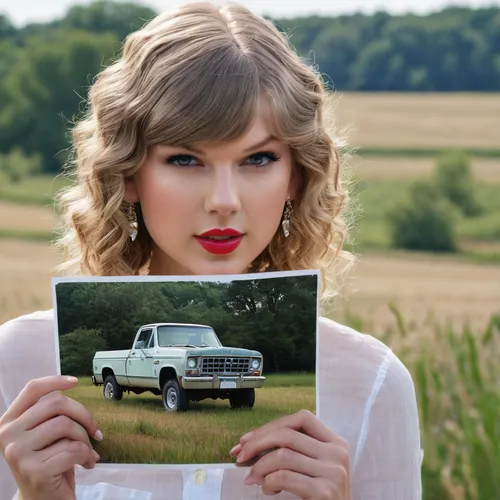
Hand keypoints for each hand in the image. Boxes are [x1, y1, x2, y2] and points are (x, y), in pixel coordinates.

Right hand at [0, 376, 101, 499]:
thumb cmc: (48, 462)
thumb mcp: (43, 434)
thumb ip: (48, 412)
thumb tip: (70, 384)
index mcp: (8, 422)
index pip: (32, 389)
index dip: (55, 381)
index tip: (74, 382)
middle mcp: (8, 436)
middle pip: (57, 403)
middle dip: (83, 415)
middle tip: (94, 431)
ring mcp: (18, 454)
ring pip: (66, 425)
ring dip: (85, 439)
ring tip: (88, 451)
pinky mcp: (34, 471)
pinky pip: (73, 450)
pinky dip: (88, 455)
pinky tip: (87, 464)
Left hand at [230, 410, 350, 498]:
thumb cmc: (320, 497)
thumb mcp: (312, 466)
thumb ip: (292, 450)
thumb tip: (248, 443)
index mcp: (335, 443)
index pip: (302, 418)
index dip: (272, 426)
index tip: (248, 438)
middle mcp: (337, 453)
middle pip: (288, 434)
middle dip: (257, 443)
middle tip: (240, 456)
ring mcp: (333, 472)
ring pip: (282, 455)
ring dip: (260, 467)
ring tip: (255, 478)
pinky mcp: (324, 492)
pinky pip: (284, 477)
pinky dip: (268, 482)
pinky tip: (268, 490)